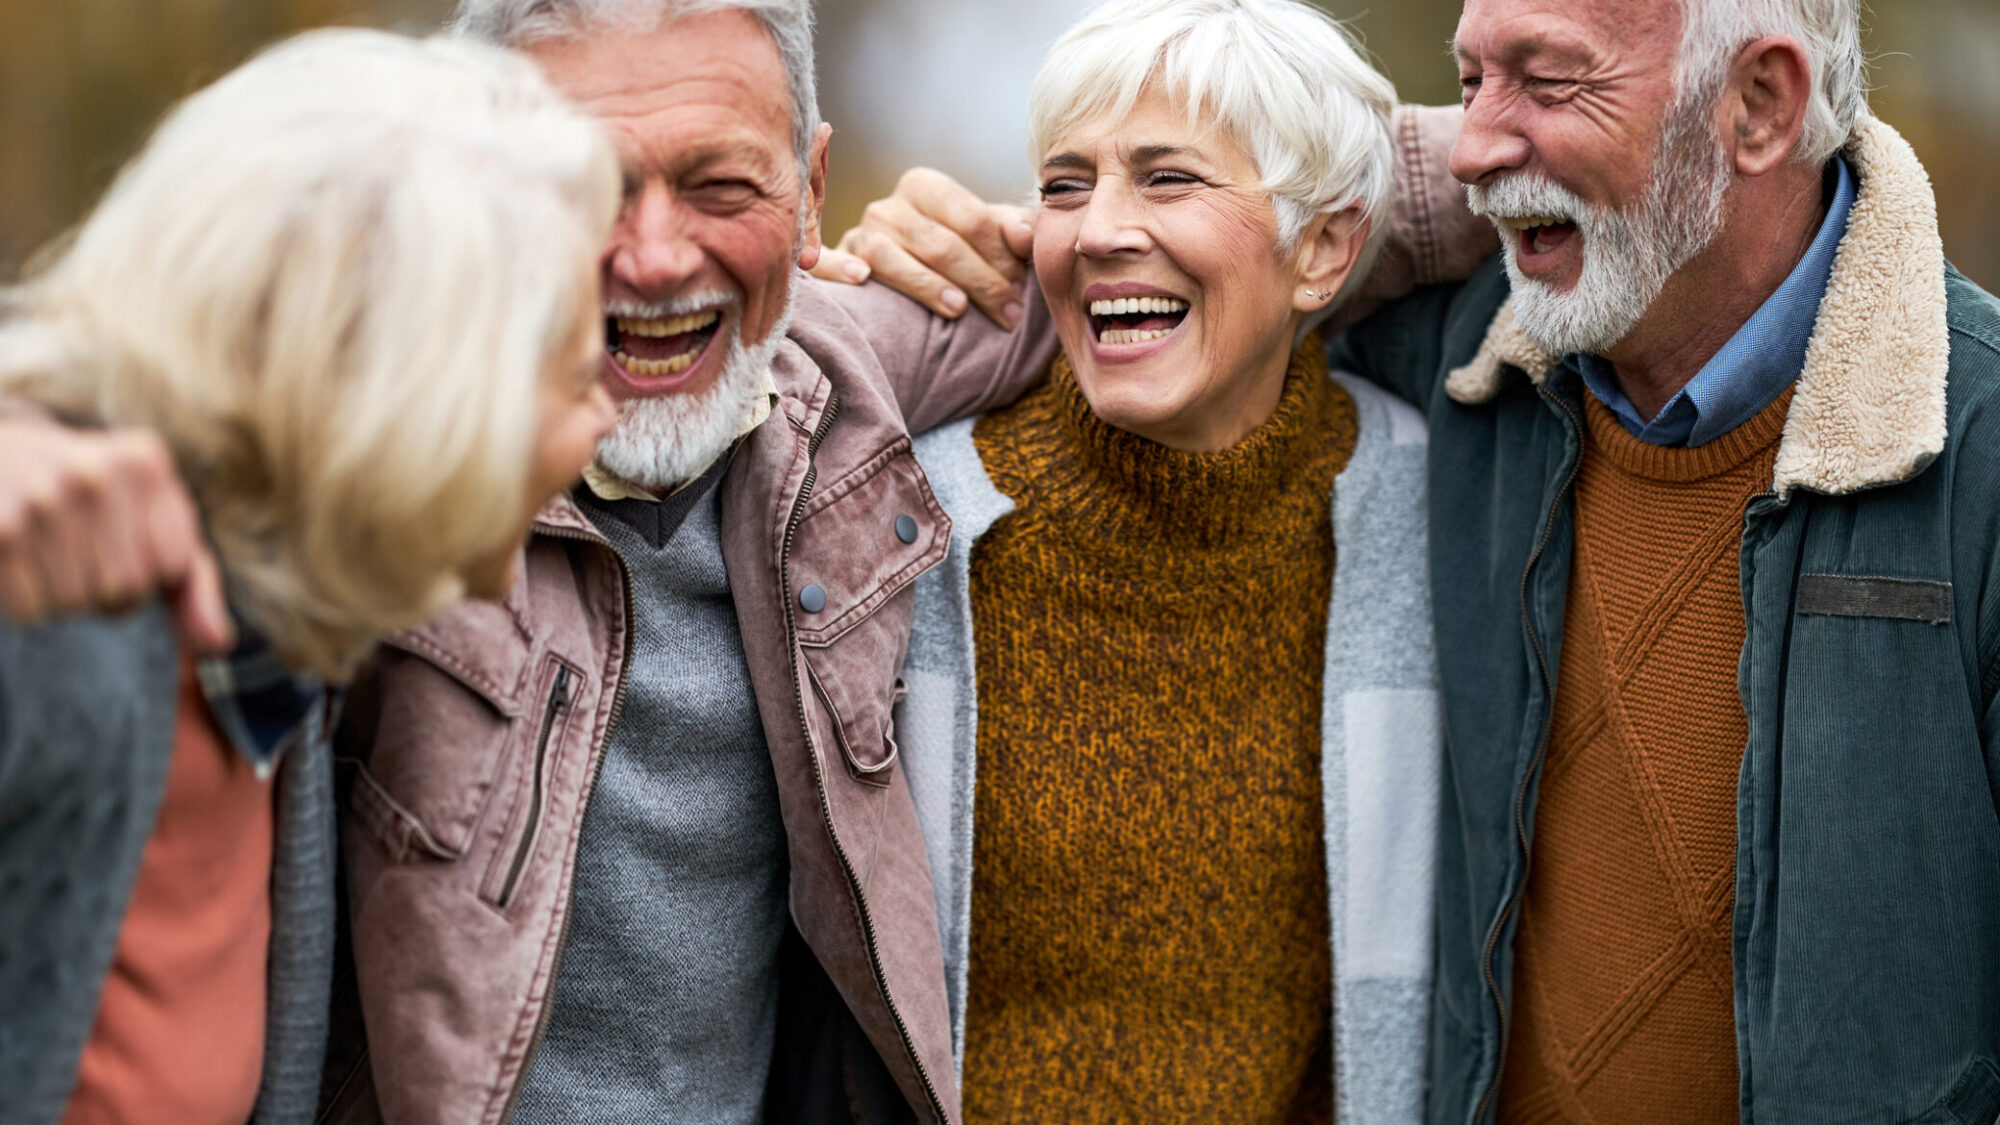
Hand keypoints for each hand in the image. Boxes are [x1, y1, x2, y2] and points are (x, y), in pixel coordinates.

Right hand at [0, 420, 233, 652]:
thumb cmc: (90, 501)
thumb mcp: (151, 520)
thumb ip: (194, 584)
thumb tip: (218, 644)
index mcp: (146, 462)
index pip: (173, 565)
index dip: (148, 572)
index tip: (119, 543)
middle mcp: (97, 472)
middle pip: (124, 588)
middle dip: (102, 587)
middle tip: (74, 551)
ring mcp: (44, 496)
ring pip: (74, 603)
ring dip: (61, 594)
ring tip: (44, 550)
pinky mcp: (0, 529)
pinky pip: (30, 609)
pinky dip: (24, 601)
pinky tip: (16, 559)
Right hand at [809, 168, 1034, 328]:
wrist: (908, 277)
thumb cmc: (958, 256)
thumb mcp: (988, 239)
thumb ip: (1011, 229)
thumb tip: (1024, 237)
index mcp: (925, 187)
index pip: (969, 217)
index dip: (999, 254)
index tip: (1022, 287)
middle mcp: (889, 207)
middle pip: (937, 242)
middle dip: (978, 280)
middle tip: (1008, 314)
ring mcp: (858, 234)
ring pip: (889, 255)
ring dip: (925, 283)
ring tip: (958, 310)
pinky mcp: (834, 263)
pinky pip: (826, 261)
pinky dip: (838, 266)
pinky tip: (859, 278)